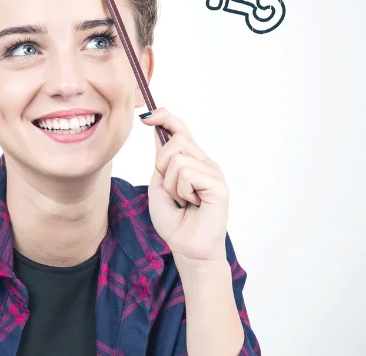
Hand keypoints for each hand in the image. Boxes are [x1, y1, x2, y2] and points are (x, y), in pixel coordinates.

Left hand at [142, 108, 229, 264]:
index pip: (181, 129)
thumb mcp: (159, 184)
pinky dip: (181, 190)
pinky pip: (187, 173)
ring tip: (182, 200)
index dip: (165, 117)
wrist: (187, 248)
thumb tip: (157, 127)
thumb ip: (161, 159)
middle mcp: (205, 162)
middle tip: (171, 190)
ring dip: (171, 183)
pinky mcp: (219, 185)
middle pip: (176, 139)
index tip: (146, 117)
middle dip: (162, 165)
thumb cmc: (174, 221)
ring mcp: (214, 172)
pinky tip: (191, 203)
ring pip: (178, 157)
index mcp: (192, 160)